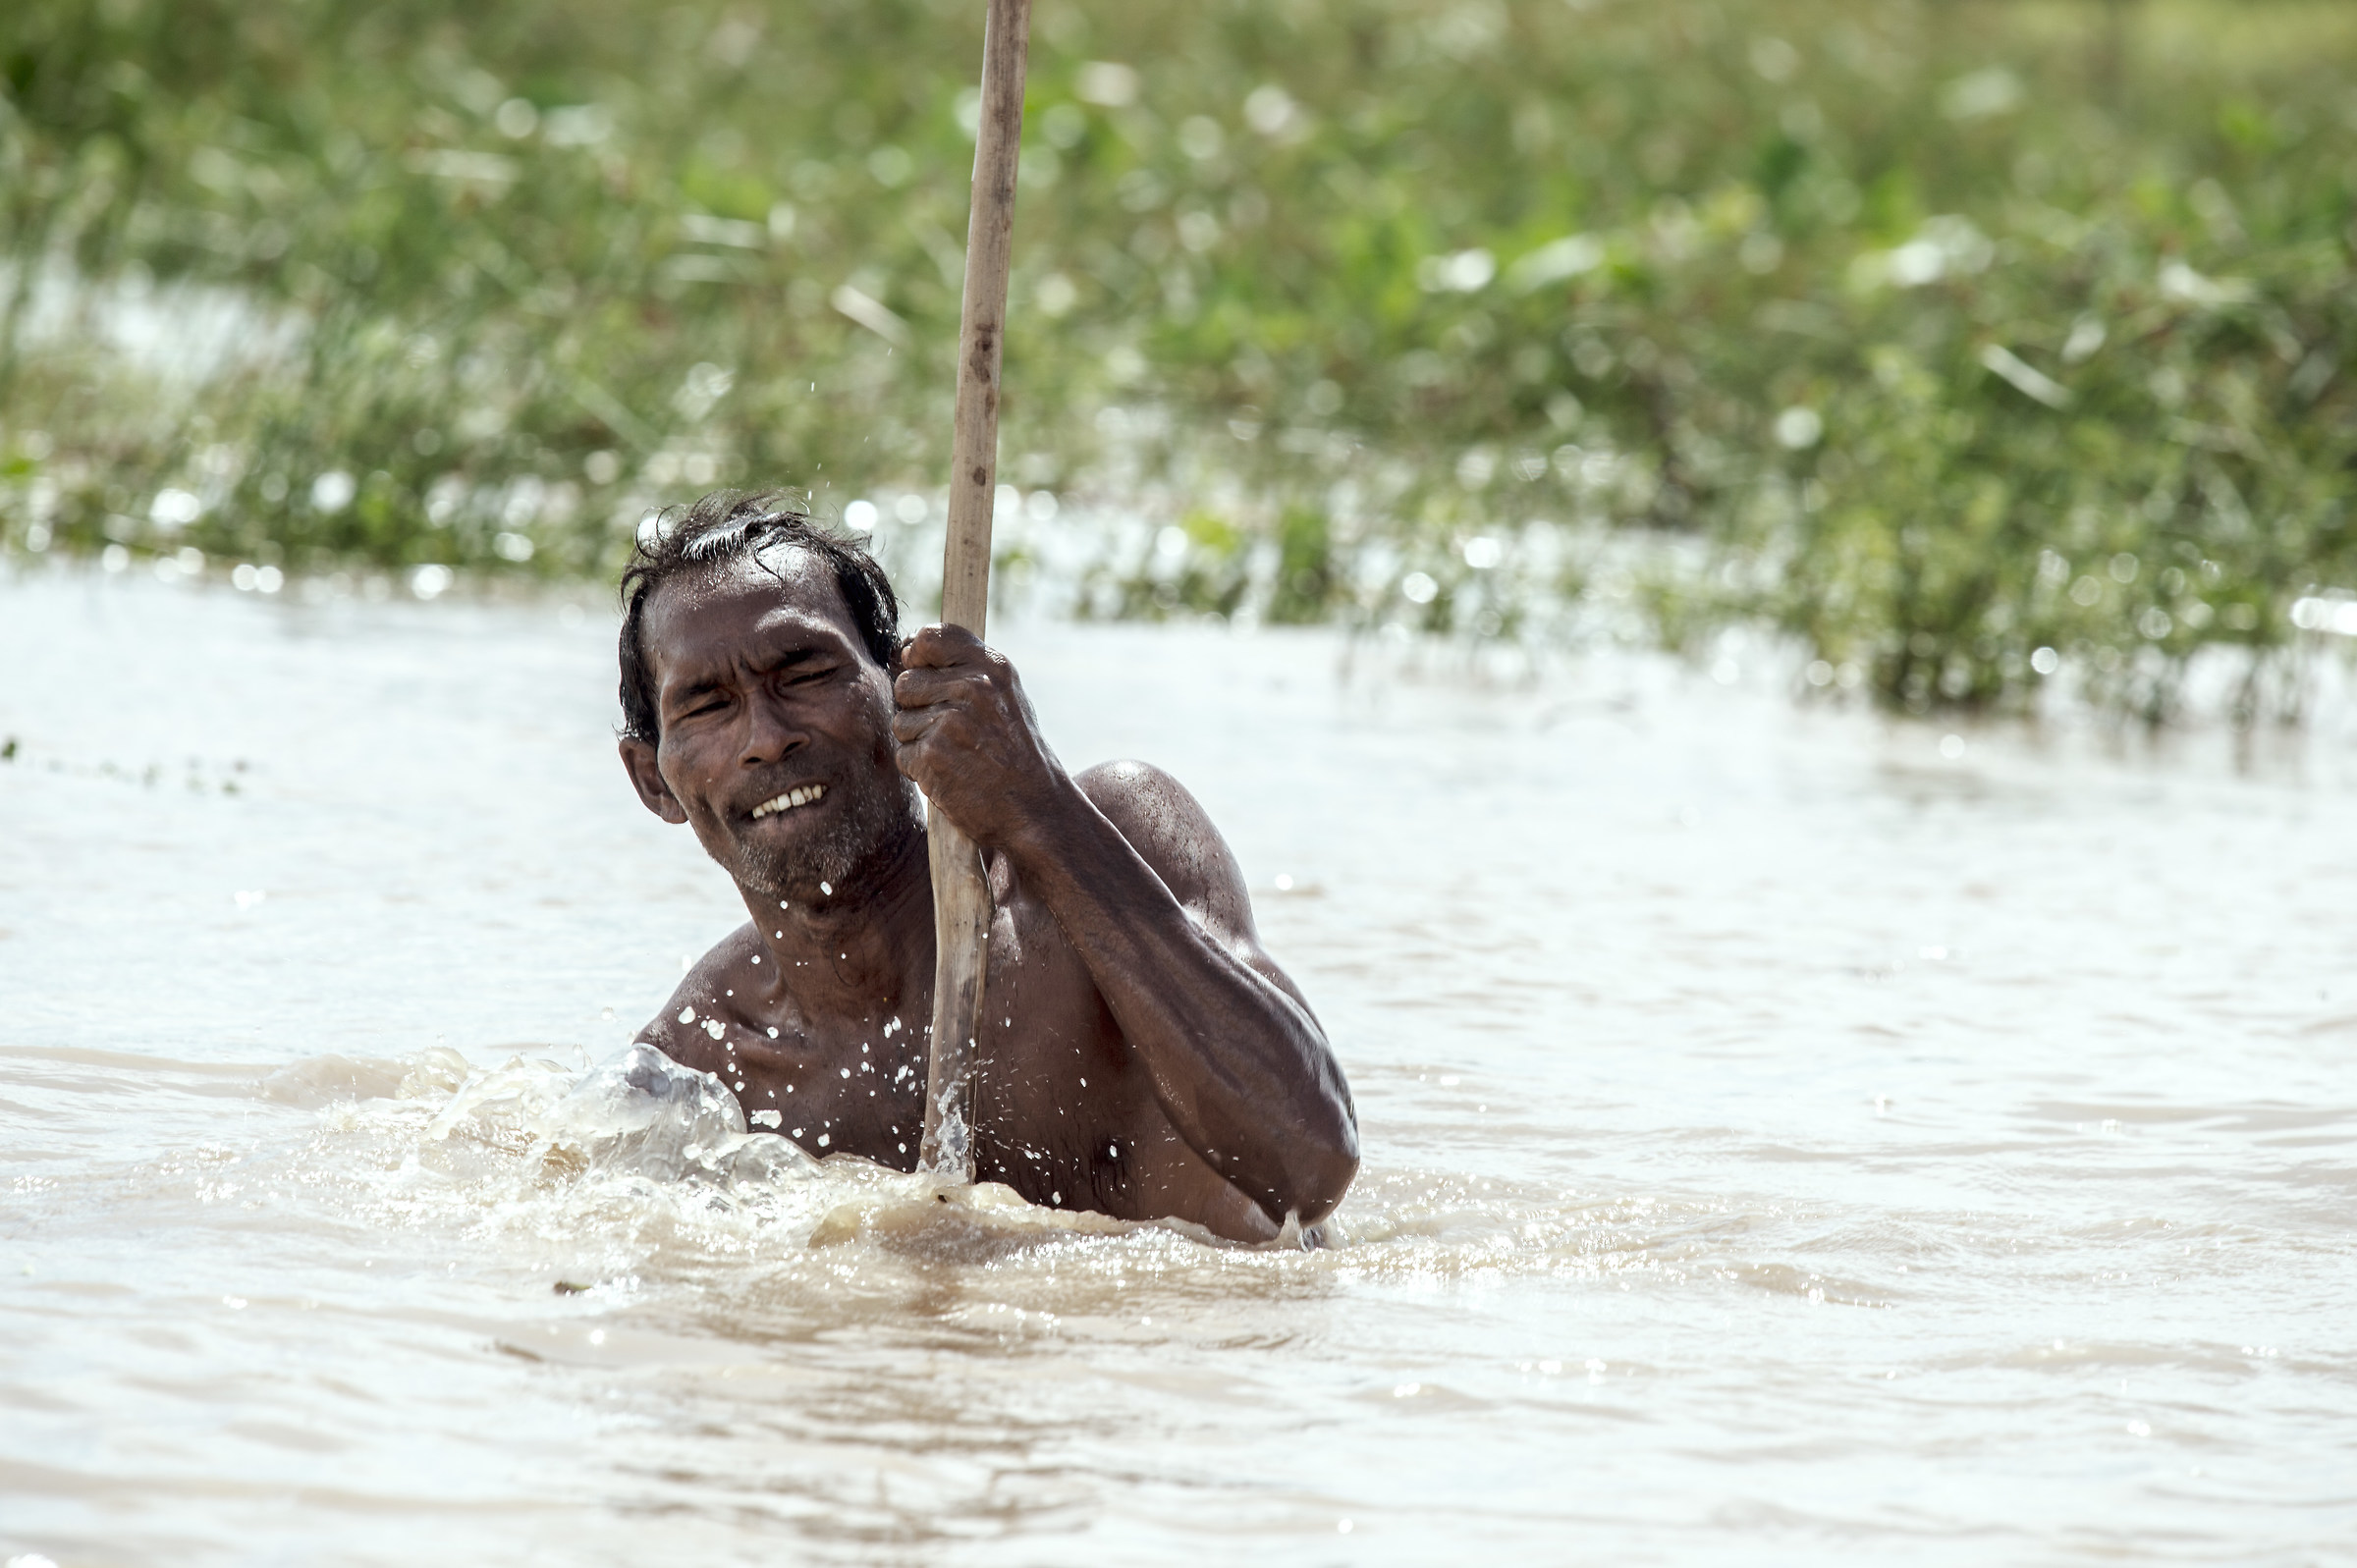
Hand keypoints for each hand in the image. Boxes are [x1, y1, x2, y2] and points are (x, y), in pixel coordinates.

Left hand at [890, 625, 1066, 848]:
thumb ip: (967, 671)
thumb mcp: (1006, 698)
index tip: (920, 670)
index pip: (931, 637)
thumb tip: (909, 650)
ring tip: (956, 756)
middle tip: (951, 733)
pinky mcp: (932, 755)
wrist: (1036, 809)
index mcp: (992, 667)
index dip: (916, 654)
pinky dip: (921, 771)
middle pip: (906, 683)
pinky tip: (952, 777)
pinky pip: (904, 755)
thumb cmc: (1018, 756)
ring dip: (919, 743)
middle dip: (918, 709)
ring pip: (901, 721)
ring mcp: (951, 721)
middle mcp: (972, 687)